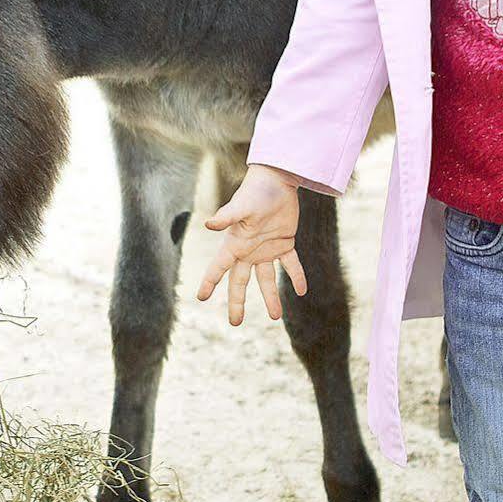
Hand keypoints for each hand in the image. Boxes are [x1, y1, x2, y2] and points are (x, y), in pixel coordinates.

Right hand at [197, 165, 306, 324]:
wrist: (278, 179)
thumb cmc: (256, 191)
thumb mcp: (242, 206)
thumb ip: (227, 217)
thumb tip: (208, 225)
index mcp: (235, 243)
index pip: (219, 267)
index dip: (210, 281)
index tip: (200, 297)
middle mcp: (249, 249)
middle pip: (241, 281)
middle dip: (237, 302)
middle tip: (235, 323)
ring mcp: (267, 248)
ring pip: (267, 279)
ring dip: (271, 297)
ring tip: (275, 317)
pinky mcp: (285, 242)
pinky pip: (291, 264)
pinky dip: (296, 276)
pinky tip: (301, 291)